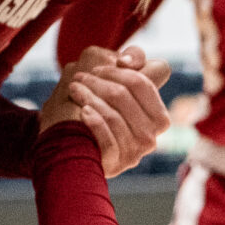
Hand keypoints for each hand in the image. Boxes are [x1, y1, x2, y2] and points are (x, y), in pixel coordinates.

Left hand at [42, 46, 171, 176]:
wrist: (66, 144)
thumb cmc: (95, 106)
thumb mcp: (116, 78)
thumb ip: (134, 60)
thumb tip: (126, 62)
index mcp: (158, 116)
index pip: (143, 83)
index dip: (118, 72)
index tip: (97, 69)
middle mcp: (150, 136)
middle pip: (124, 95)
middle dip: (97, 82)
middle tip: (78, 77)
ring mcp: (134, 152)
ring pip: (114, 116)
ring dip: (89, 97)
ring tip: (73, 89)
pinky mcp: (116, 164)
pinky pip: (108, 140)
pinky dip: (94, 122)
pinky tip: (84, 112)